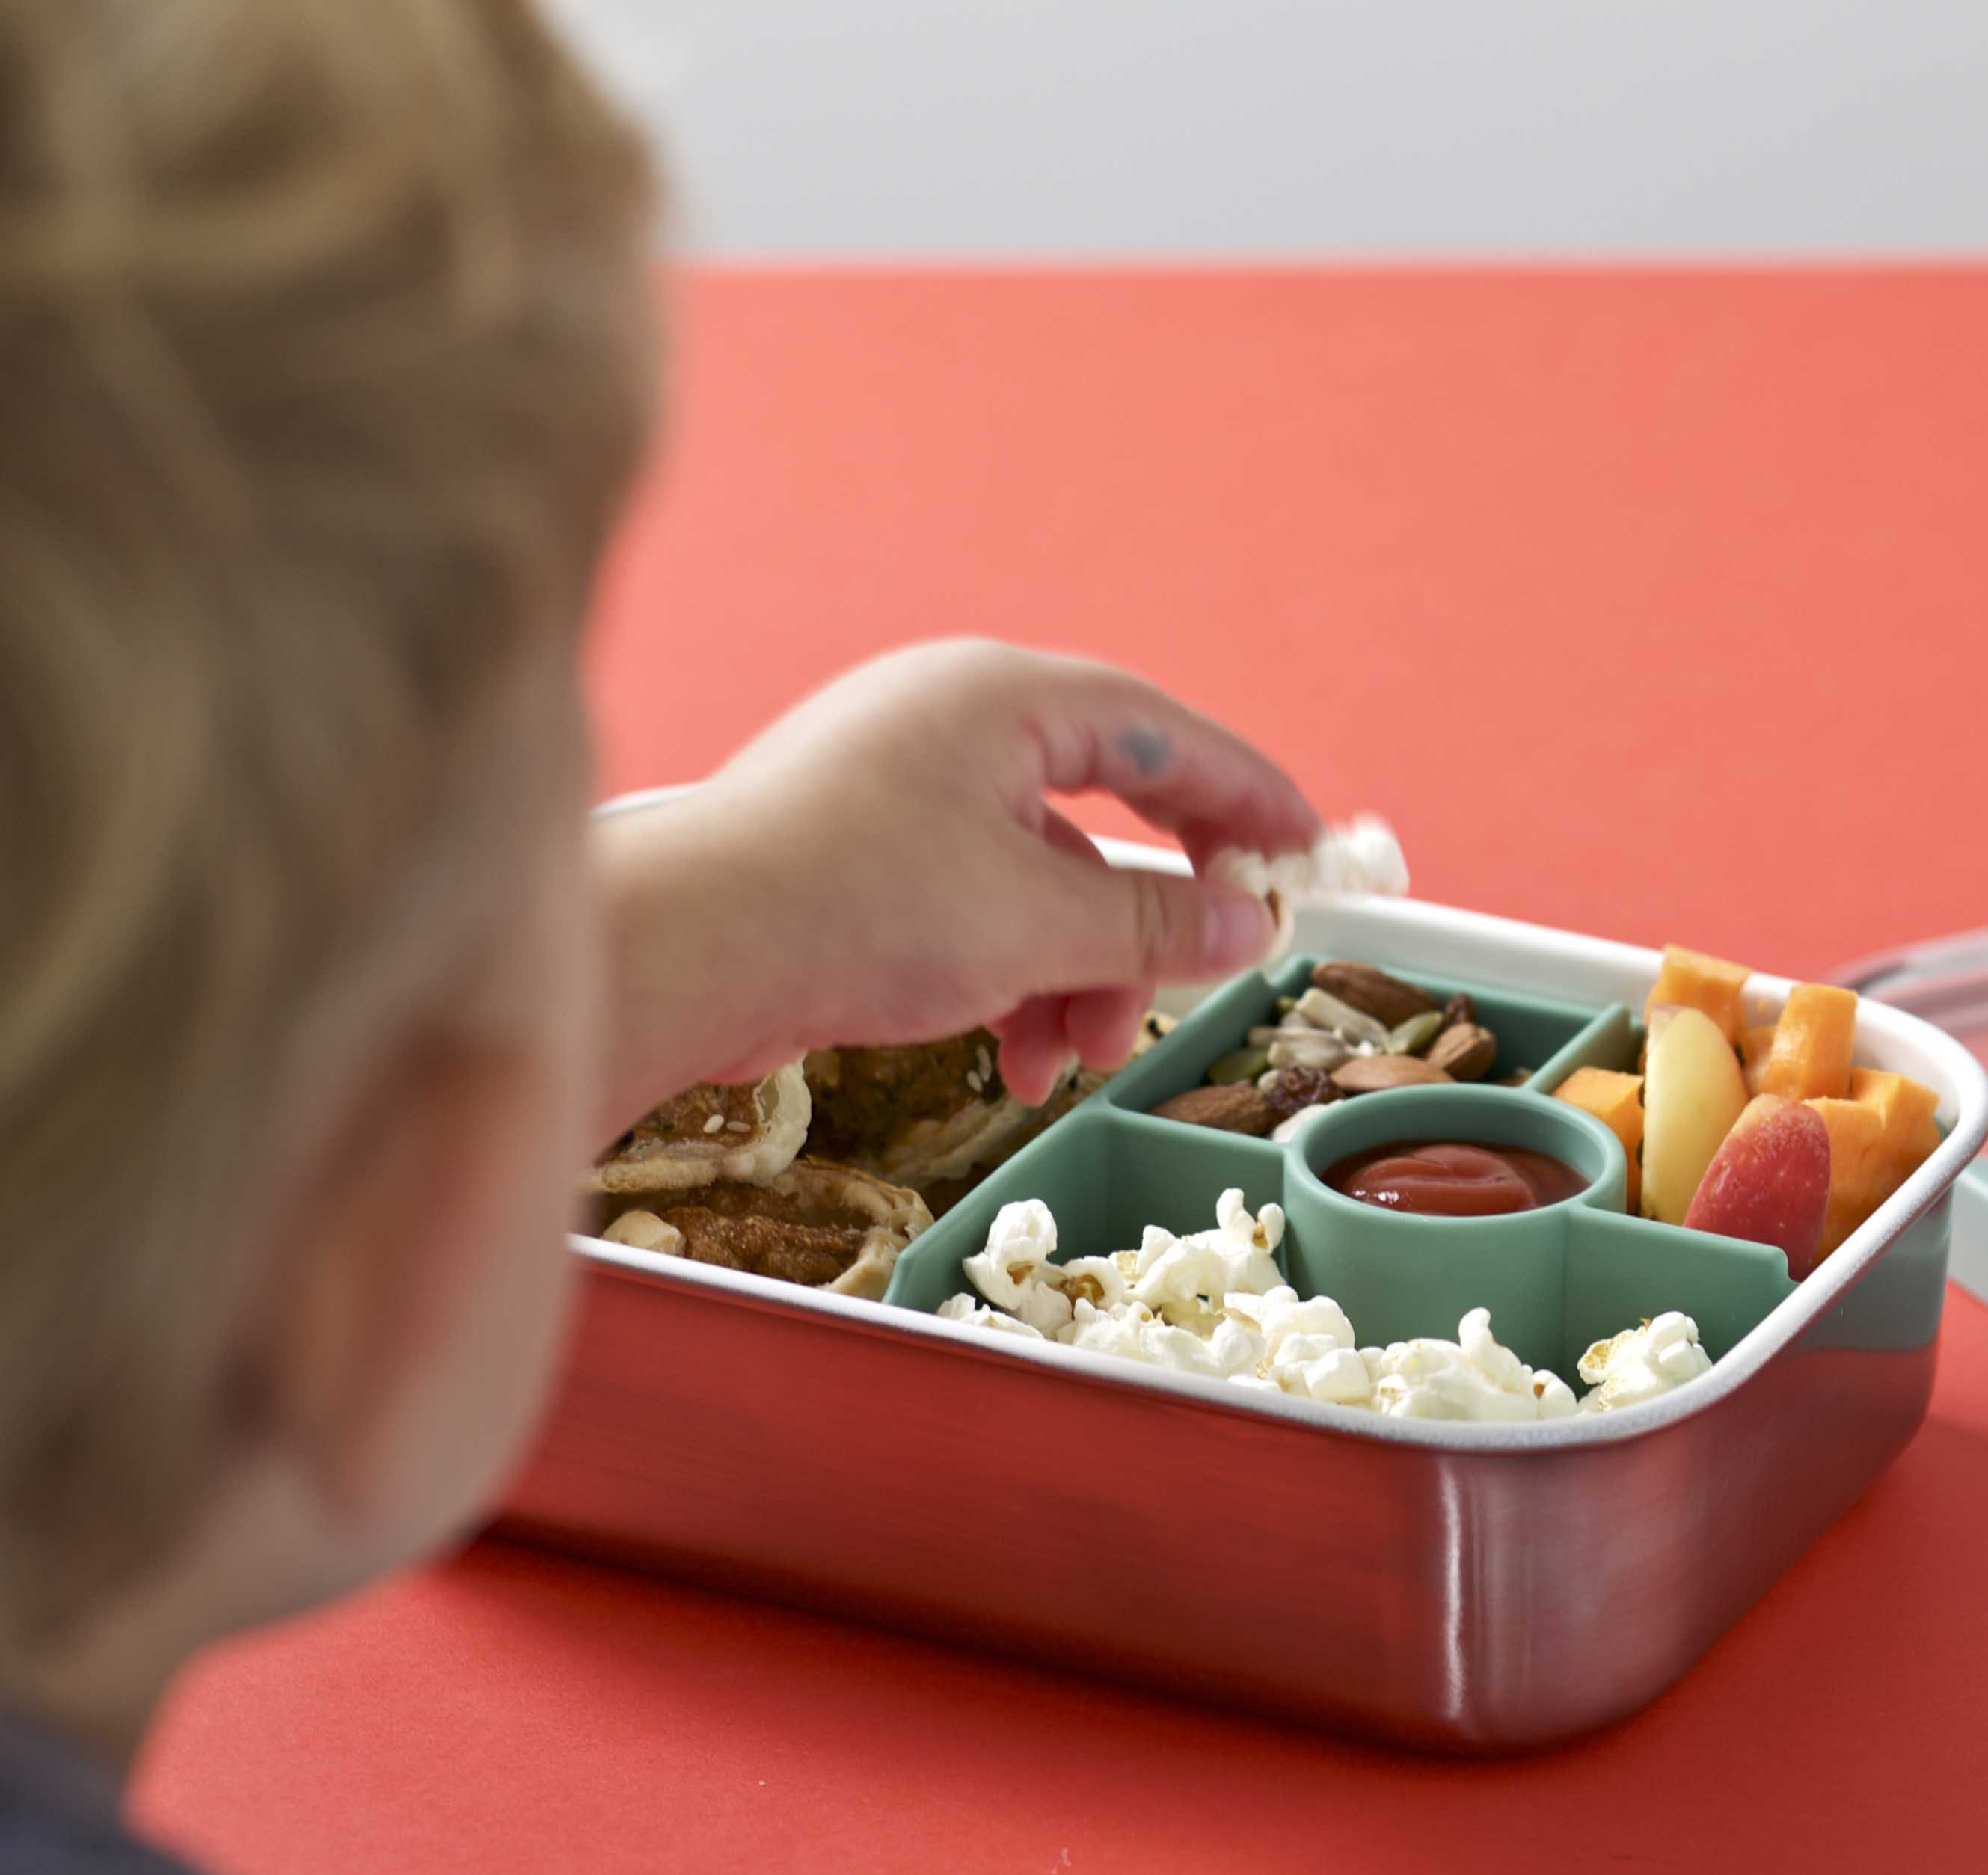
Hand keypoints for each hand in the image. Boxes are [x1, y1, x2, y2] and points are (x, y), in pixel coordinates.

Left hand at [591, 640, 1320, 1130]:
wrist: (683, 957)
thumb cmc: (851, 908)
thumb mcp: (1036, 922)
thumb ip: (1153, 921)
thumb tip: (1242, 923)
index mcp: (997, 699)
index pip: (1159, 732)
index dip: (1244, 795)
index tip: (1304, 851)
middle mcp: (947, 728)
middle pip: (1098, 819)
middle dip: (1140, 927)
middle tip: (1190, 985)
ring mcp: (896, 794)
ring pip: (1034, 884)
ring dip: (1072, 979)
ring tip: (1068, 1059)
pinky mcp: (857, 862)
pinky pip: (971, 913)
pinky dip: (1006, 985)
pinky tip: (1005, 1063)